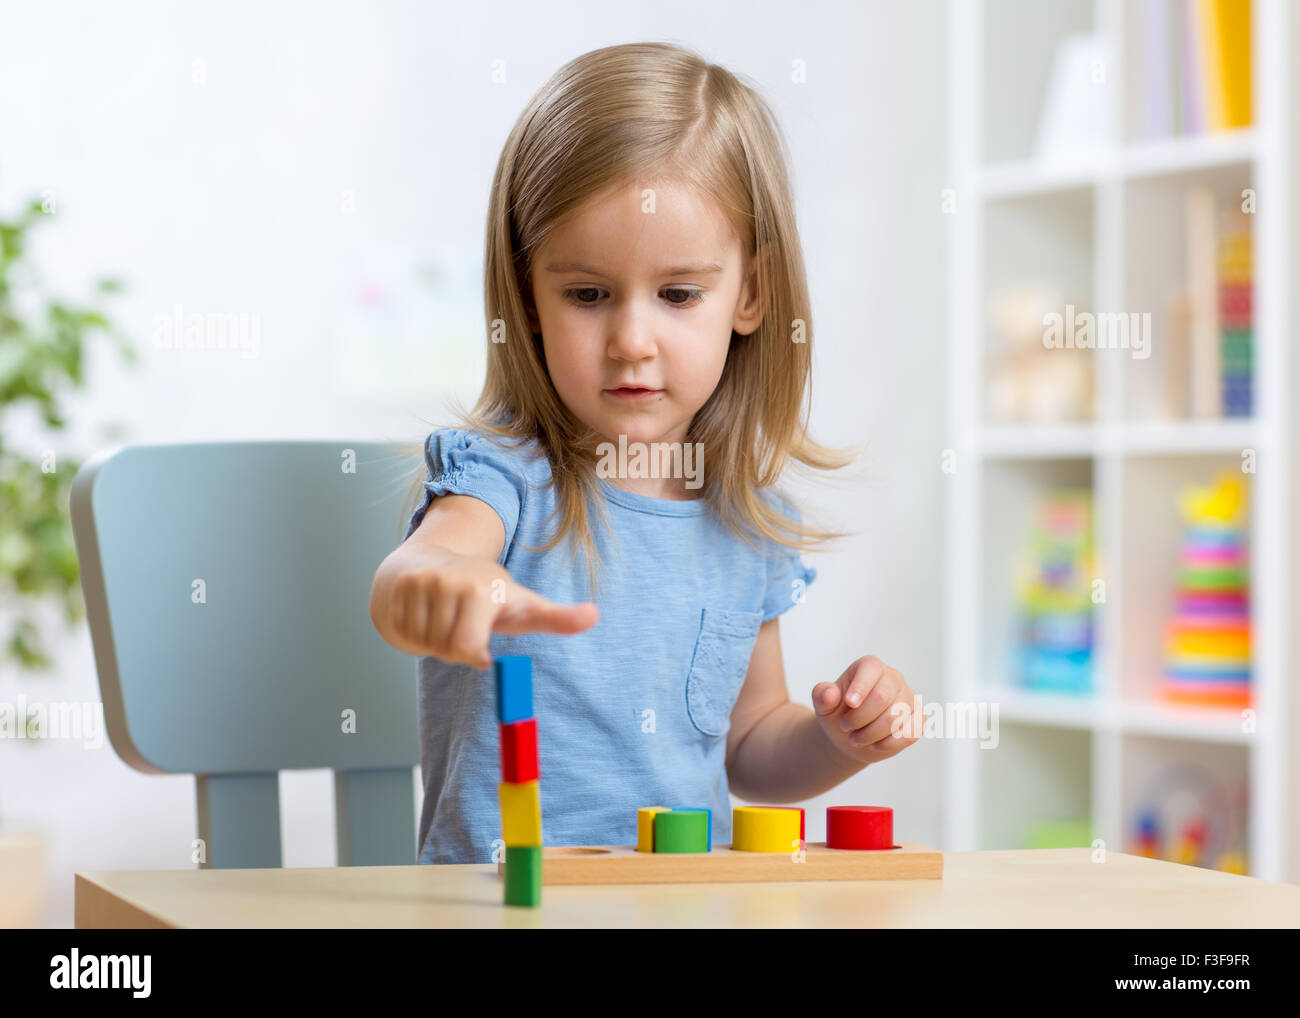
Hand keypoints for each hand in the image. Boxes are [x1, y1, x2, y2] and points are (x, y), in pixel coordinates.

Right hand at [386, 549, 597, 667]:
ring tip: (444, 618)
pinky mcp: (389, 595)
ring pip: (423, 644)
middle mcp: (447, 582)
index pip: (470, 649)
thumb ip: (556, 616)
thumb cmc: (480, 589)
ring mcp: (415, 587)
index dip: (476, 654)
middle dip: (456, 648)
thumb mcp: (520, 603)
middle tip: (462, 626)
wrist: (425, 562)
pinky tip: (423, 616)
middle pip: (447, 650)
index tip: (482, 642)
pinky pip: (402, 637)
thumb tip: (594, 617)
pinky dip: (412, 636)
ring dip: (434, 641)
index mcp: (482, 587)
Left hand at [811, 656, 918, 763]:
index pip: (871, 669)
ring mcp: (909, 698)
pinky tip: (875, 745)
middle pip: (882, 697)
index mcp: (870, 667)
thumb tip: (829, 693)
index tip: (849, 704)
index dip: (861, 686)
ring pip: (895, 717)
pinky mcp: (918, 718)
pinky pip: (911, 732)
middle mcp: (893, 678)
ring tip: (856, 738)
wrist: (850, 735)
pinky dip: (889, 743)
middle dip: (860, 718)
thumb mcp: (823, 705)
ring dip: (870, 734)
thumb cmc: (837, 714)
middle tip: (845, 727)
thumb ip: (822, 695)